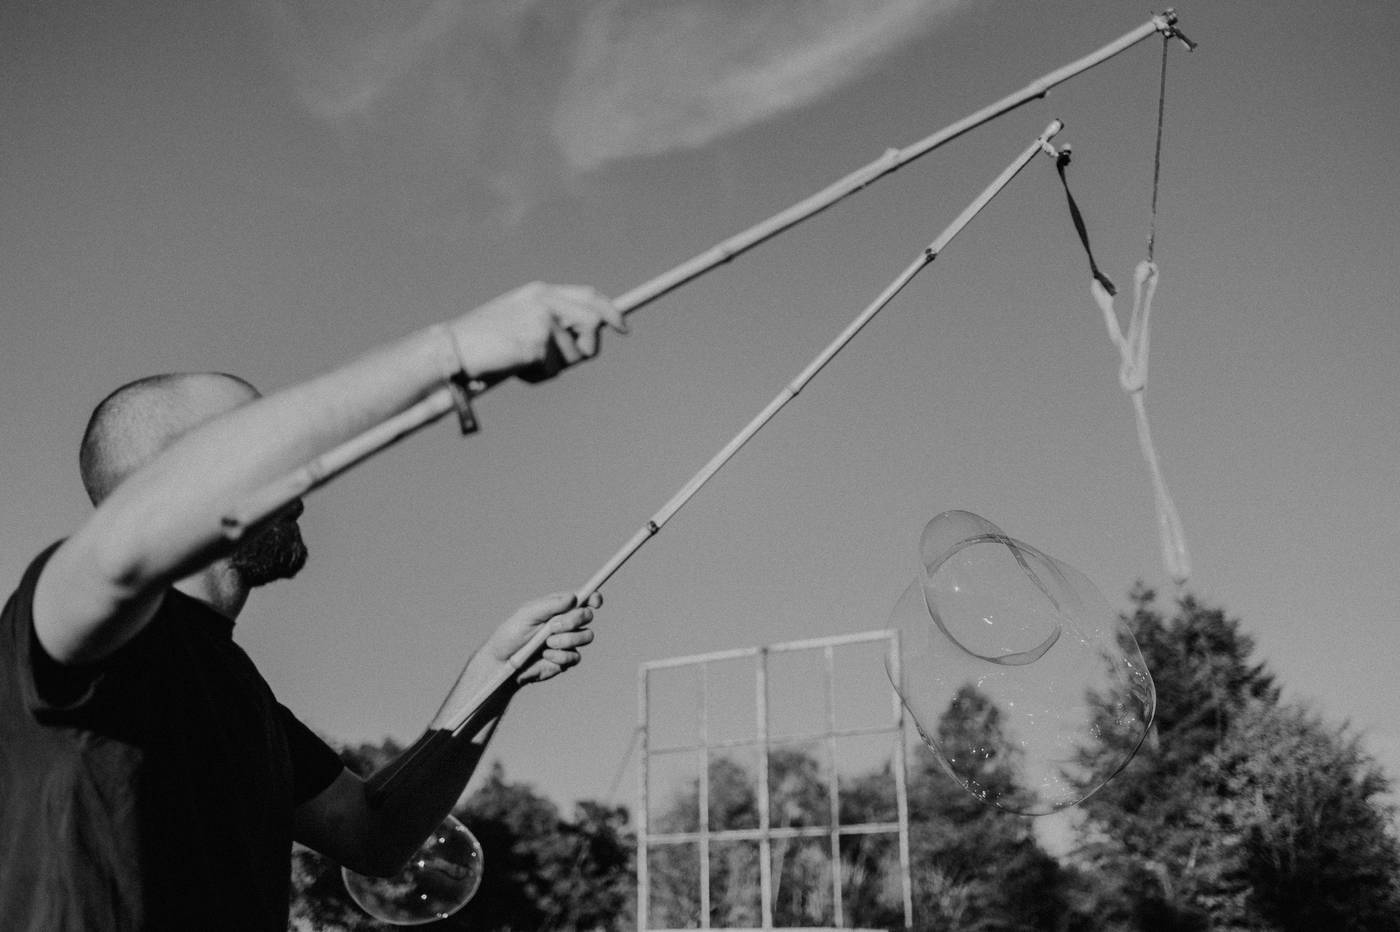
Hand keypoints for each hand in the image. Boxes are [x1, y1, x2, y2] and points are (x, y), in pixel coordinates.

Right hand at [449, 283, 625, 383]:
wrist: (452, 350)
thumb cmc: (483, 343)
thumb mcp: (518, 321)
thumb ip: (550, 323)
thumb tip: (585, 341)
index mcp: (539, 292)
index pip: (589, 295)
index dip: (610, 311)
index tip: (624, 328)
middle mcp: (544, 301)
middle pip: (593, 326)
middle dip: (584, 350)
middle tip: (554, 362)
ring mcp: (542, 321)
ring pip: (575, 354)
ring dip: (552, 368)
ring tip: (522, 362)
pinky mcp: (538, 343)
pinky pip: (553, 370)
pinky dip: (536, 377)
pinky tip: (514, 368)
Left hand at [482, 591, 600, 685]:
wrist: (503, 663)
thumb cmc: (511, 634)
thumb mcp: (528, 614)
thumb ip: (550, 605)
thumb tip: (573, 597)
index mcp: (558, 607)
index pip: (583, 599)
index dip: (593, 598)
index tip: (594, 601)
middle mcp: (566, 623)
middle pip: (587, 616)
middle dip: (573, 620)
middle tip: (553, 626)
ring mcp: (568, 641)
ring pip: (587, 636)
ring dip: (567, 639)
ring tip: (547, 643)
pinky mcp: (566, 660)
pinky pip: (575, 656)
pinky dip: (559, 656)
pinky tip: (546, 655)